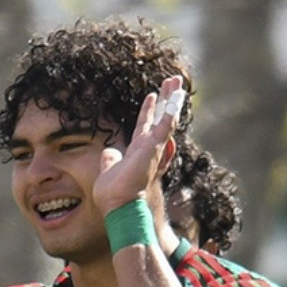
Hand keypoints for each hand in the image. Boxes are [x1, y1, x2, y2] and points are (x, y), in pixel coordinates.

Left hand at [93, 76, 184, 217]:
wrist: (120, 207)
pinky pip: (167, 125)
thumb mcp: (108, 172)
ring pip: (166, 118)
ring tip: (177, 79)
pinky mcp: (156, 148)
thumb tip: (108, 152)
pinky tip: (179, 94)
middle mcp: (148, 149)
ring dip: (172, 98)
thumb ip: (110, 160)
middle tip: (173, 81)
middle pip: (160, 118)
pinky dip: (173, 109)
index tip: (152, 96)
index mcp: (137, 152)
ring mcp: (154, 148)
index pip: (145, 127)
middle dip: (167, 99)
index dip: (148, 111)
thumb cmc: (113, 196)